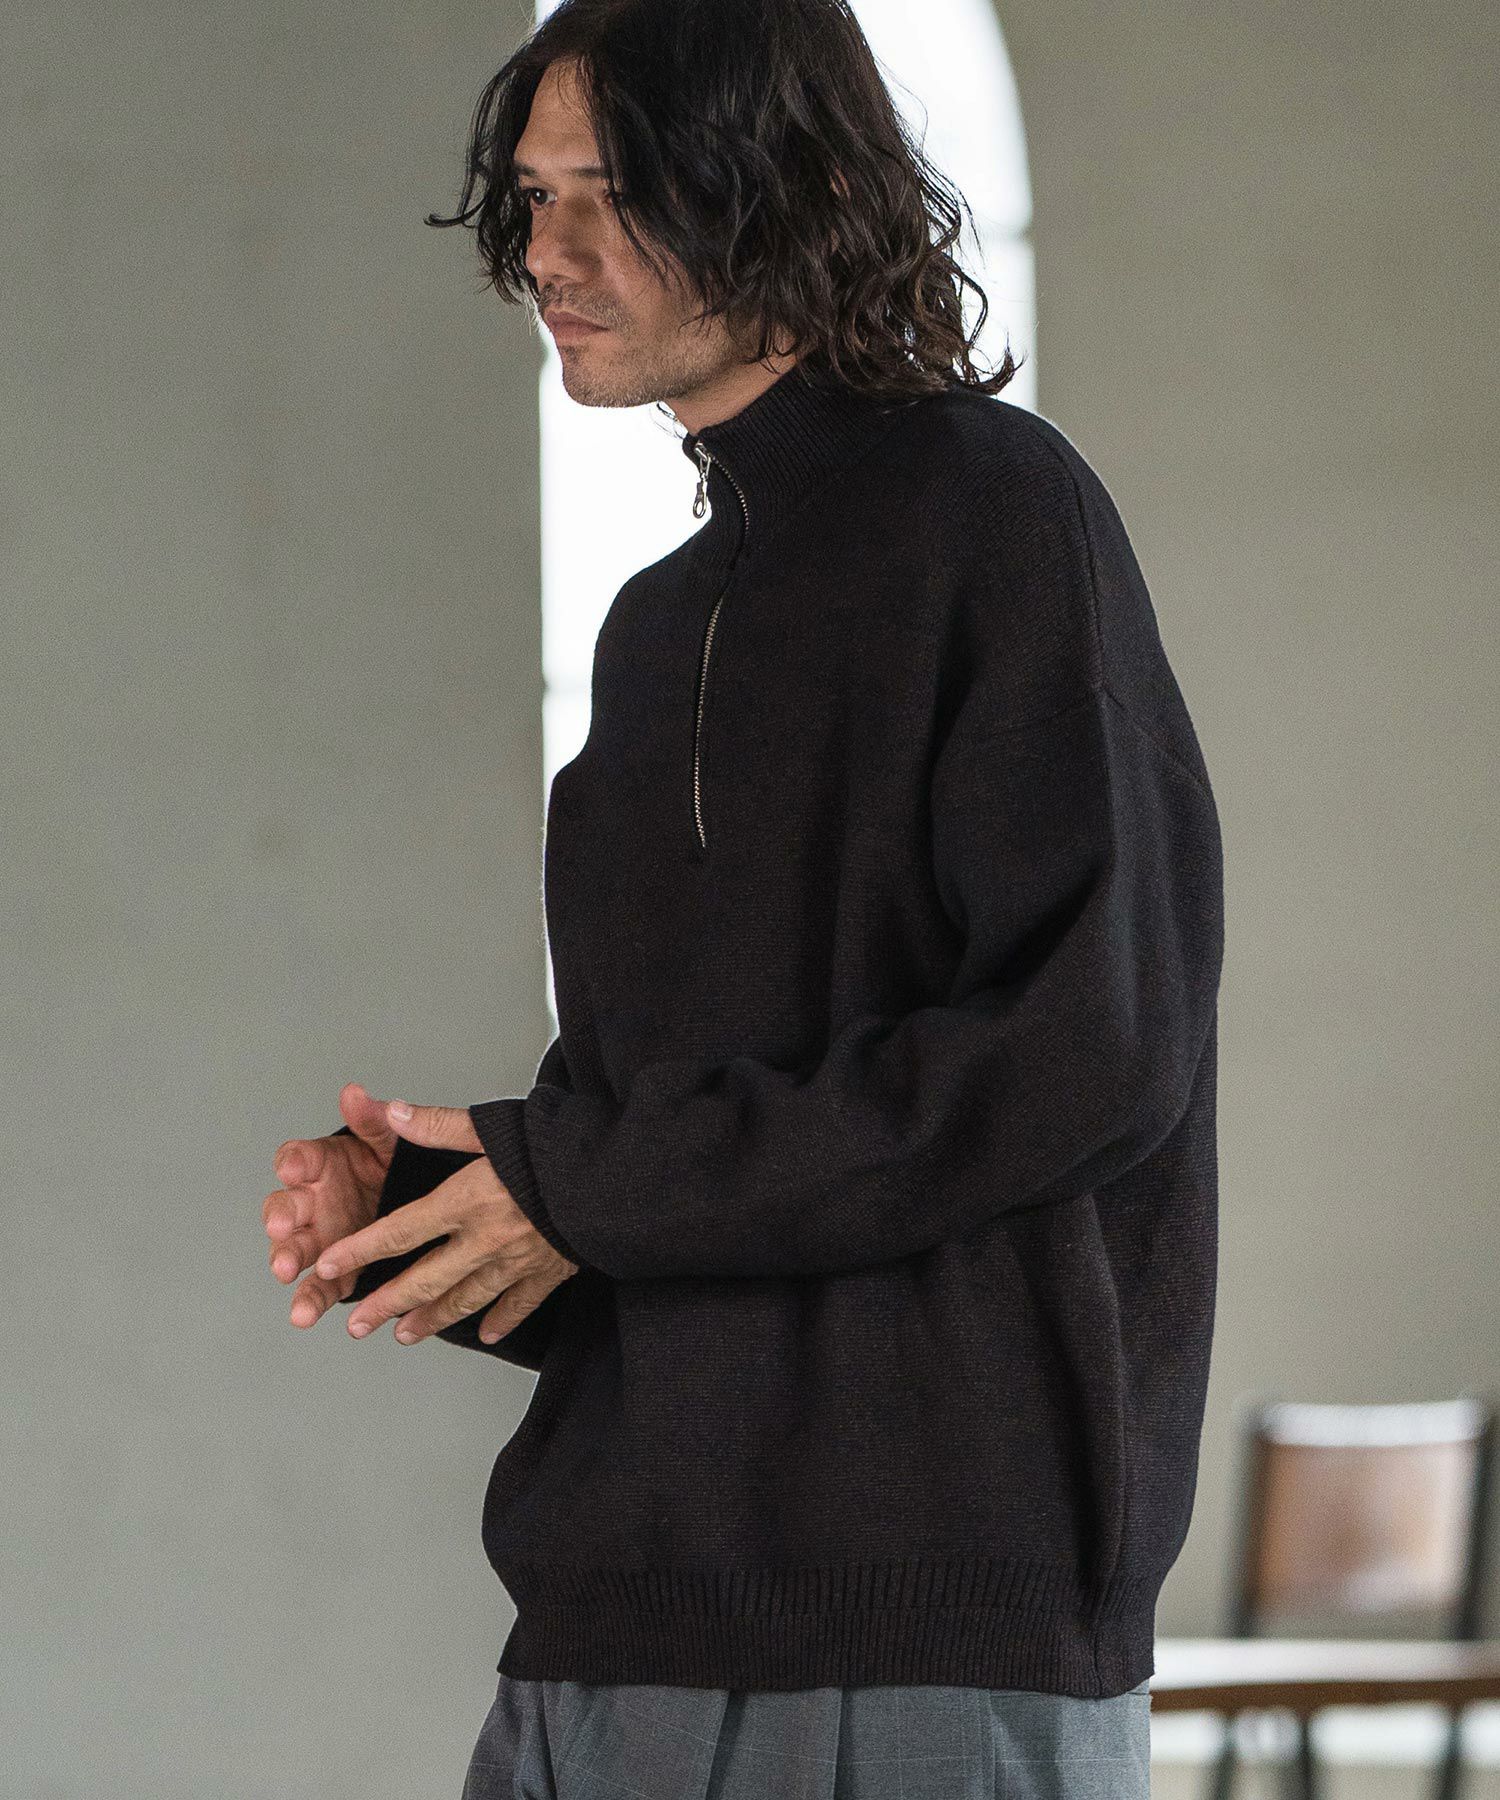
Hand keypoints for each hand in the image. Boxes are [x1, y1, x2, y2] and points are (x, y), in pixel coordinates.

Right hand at [265, 1082, 398, 1326]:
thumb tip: (355, 1094)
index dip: (293, 1162)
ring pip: (294, 1250)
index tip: (294, 1168)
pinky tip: (303, 1314)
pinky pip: (317, 1287)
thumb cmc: (396, 1166)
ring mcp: (320, 1238)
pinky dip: (309, 1300)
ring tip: (286, 1273)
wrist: (418, 1203)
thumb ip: (373, 1121)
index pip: (298, 1158)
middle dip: (282, 1216)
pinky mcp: (335, 1271)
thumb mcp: (391, 1141)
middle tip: (284, 1225)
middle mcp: (312, 1201)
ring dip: (286, 1260)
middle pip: (285, 1207)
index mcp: (322, 1165)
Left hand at [311, 1100, 577, 1346]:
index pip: (401, 1231)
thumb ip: (440, 1125)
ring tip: (405, 1333)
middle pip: (426, 1278)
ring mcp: (517, 1261)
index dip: (361, 1250)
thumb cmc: (558, 1147)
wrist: (617, 1177)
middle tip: (356, 1323)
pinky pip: (519, 1303)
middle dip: (386, 1303)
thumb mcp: (492, 1126)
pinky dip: (500, 1319)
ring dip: (431, 1318)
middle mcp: (486, 1239)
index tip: (330, 1265)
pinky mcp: (550, 1271)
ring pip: (465, 1298)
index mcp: (467, 1200)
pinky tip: (485, 1332)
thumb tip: (394, 1114)